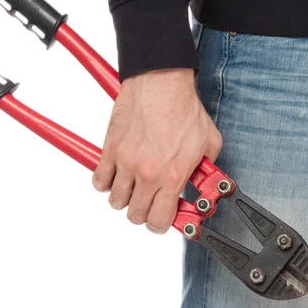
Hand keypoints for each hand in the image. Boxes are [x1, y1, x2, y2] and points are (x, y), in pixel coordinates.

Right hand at [92, 68, 222, 233]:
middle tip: (149, 201)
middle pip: (135, 215)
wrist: (160, 82)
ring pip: (115, 201)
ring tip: (133, 187)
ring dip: (124, 198)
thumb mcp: (209, 143)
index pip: (159, 221)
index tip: (163, 218)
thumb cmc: (183, 108)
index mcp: (172, 176)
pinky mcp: (110, 150)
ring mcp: (125, 163)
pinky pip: (99, 181)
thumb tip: (205, 184)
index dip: (161, 224)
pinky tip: (117, 175)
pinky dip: (105, 182)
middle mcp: (147, 174)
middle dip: (143, 212)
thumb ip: (206, 170)